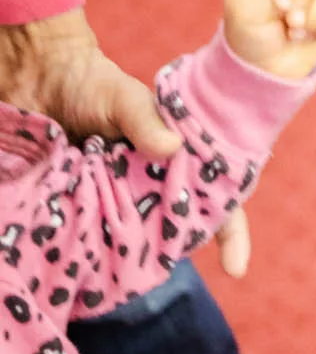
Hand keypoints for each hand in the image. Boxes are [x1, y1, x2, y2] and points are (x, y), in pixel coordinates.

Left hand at [0, 8, 254, 278]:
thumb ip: (144, 120)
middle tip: (168, 260)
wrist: (42, 86)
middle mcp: (161, 184)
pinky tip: (100, 261)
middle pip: (186, 226)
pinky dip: (105, 247)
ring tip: (133, 267)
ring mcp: (128, 199)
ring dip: (143, 252)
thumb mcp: (123, 97)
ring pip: (147, 237)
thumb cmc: (93, 87)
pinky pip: (105, 235)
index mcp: (183, 158)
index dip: (232, 232)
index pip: (219, 197)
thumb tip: (169, 147)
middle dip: (183, 246)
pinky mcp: (95, 208)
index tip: (235, 268)